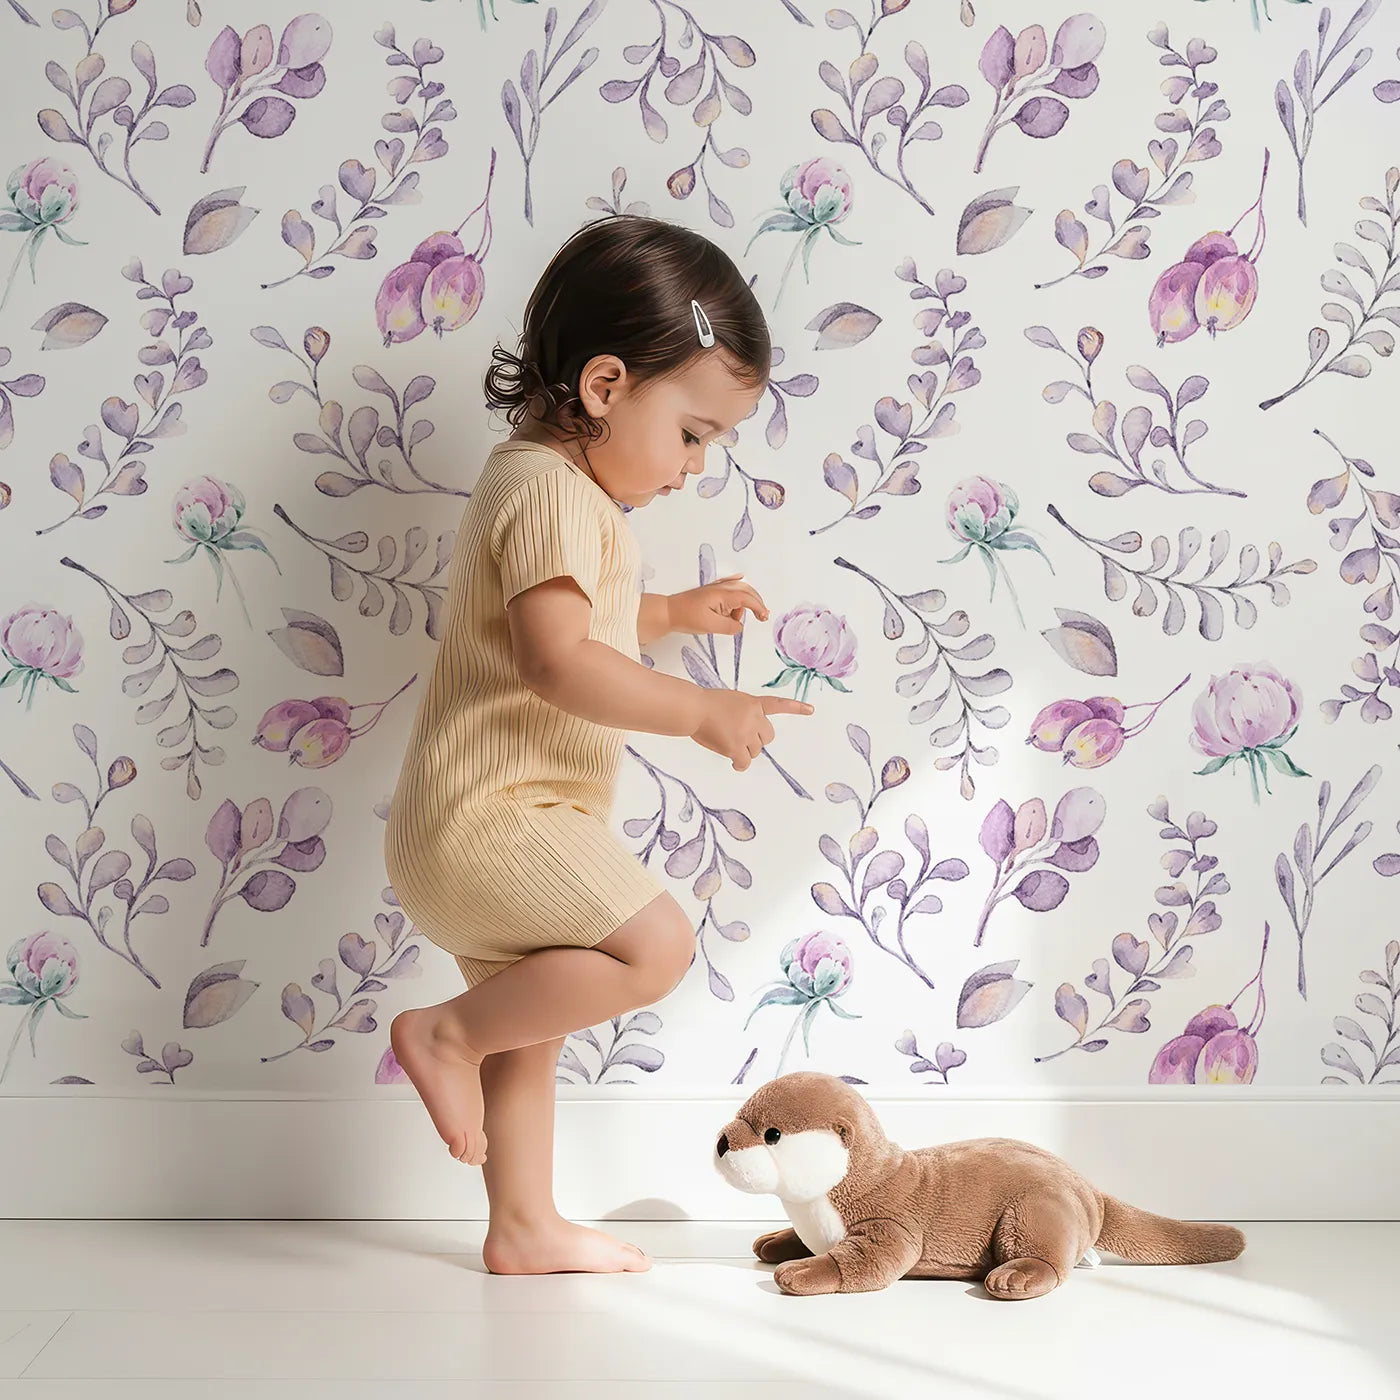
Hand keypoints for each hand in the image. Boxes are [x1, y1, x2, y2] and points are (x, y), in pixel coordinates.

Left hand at [668, 574, 768, 636]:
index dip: (758, 607)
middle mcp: (721, 588)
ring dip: (741, 604)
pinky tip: (739, 578)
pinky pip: (728, 584)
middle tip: (762, 616)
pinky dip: (736, 586)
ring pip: (738, 591)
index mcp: (722, 594)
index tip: (764, 617)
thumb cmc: (687, 617)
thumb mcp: (711, 625)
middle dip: (756, 603)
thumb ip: (730, 626)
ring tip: (731, 620)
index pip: (747, 598)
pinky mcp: (710, 591)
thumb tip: (739, 625)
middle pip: (746, 591)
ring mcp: (715, 588)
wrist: (669, 611)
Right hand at [690, 689, 812, 771]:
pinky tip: (733, 762)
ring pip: (755, 751)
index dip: (796, 708)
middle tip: (739, 738)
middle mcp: (754, 718)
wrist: (694, 709)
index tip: (811, 710)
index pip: (778, 705)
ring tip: (727, 742)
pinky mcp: (736, 747)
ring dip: (744, 751)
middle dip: (756, 741)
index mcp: (753, 704)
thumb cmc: (705, 705)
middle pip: (767, 737)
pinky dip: (739, 764)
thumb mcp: (732, 701)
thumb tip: (745, 736)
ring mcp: (746, 733)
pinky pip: (744, 762)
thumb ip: (744, 714)